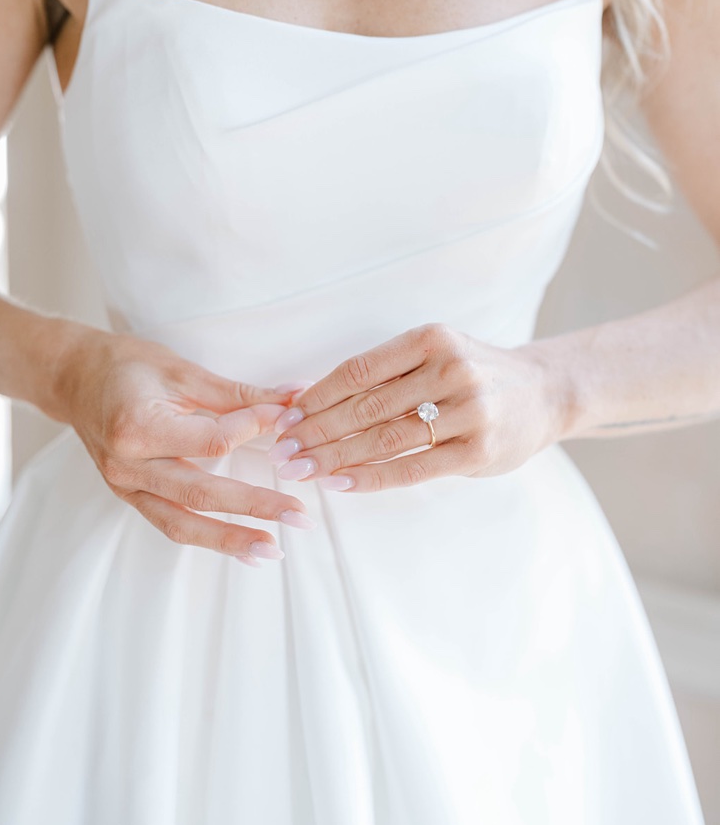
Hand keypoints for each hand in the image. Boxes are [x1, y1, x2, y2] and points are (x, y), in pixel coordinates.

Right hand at [55, 330, 317, 564]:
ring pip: (182, 523)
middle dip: (255, 507)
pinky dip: (206, 538)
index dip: (254, 431)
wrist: (72, 377)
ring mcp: (124, 485)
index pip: (212, 442)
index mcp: (138, 426)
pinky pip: (169, 523)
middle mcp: (128, 464)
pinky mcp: (127, 494)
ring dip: (230, 540)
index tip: (285, 419)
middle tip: (300, 517)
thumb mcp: (180, 370)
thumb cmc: (124, 365)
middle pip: (201, 494)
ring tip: (272, 551)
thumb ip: (235, 394)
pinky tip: (240, 549)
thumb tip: (290, 402)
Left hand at [267, 323, 563, 491]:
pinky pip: (414, 469)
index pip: (357, 371)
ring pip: (385, 440)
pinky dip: (371, 478)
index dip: (315, 397)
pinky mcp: (481, 451)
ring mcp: (470, 411)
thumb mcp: (431, 355)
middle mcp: (452, 370)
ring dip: (334, 458)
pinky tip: (339, 485)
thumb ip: (380, 373)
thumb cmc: (469, 373)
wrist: (545, 392)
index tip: (282, 418)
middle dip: (316, 432)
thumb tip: (305, 397)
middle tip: (280, 451)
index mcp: (430, 339)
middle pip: (367, 407)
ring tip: (300, 470)